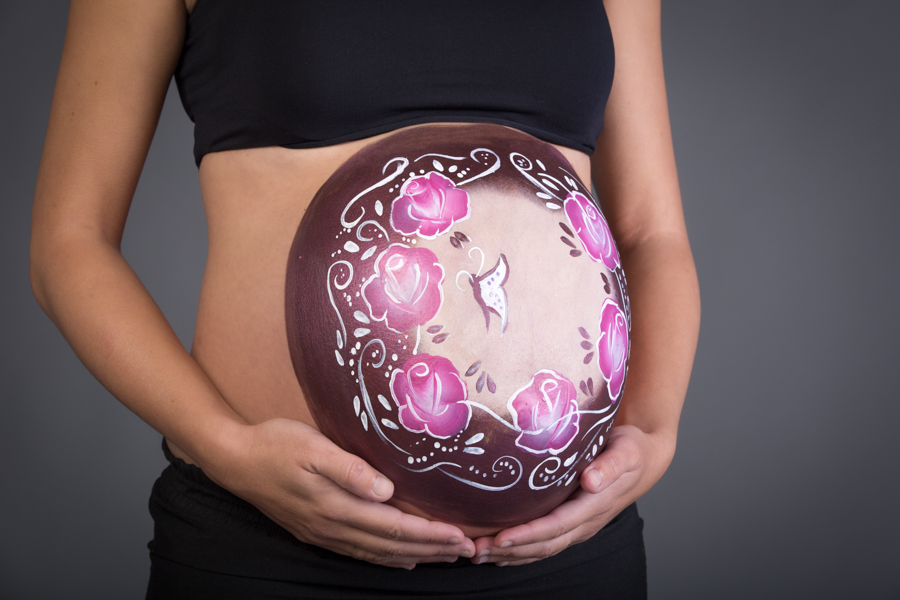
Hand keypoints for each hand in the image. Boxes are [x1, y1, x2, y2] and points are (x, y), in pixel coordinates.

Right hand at [204, 418, 475, 568]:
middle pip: (393, 545)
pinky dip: (386, 558)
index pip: (396, 526)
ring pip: (378, 553)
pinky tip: (401, 558)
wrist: (234, 460)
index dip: (431, 534)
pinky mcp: (315, 531)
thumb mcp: (312, 447)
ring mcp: (323, 533)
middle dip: (433, 549)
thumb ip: (349, 469)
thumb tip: (386, 490)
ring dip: (415, 556)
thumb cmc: (276, 444)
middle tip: (468, 551)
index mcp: (337, 506)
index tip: (461, 536)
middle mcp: (333, 526)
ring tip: (445, 556)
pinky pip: (359, 553)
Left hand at [471, 424, 670, 565]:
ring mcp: (578, 526)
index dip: (529, 534)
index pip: (557, 526)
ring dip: (510, 555)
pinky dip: (520, 552)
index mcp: (595, 505)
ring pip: (542, 549)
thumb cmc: (631, 450)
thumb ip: (610, 465)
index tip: (502, 537)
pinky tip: (498, 553)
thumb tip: (591, 481)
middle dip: (510, 550)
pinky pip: (545, 543)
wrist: (643, 458)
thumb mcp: (627, 451)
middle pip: (544, 544)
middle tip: (476, 550)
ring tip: (478, 554)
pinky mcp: (572, 523)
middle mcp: (585, 522)